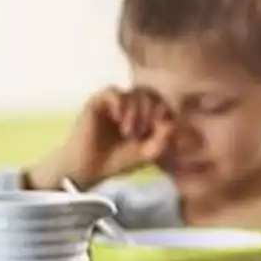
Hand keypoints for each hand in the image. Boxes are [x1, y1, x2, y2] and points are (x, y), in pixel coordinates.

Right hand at [26, 87, 175, 189]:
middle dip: (150, 112)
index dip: (165, 112)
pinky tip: (119, 119)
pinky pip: (114, 91)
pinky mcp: (98, 102)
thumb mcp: (147, 154)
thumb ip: (163, 140)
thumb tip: (172, 123)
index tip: (160, 129)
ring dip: (135, 112)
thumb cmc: (118, 161)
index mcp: (146, 116)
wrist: (89, 168)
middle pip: (151, 94)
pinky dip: (121, 103)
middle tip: (141, 132)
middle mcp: (132, 106)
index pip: (163, 102)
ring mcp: (116, 102)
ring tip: (127, 132)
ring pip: (134, 92)